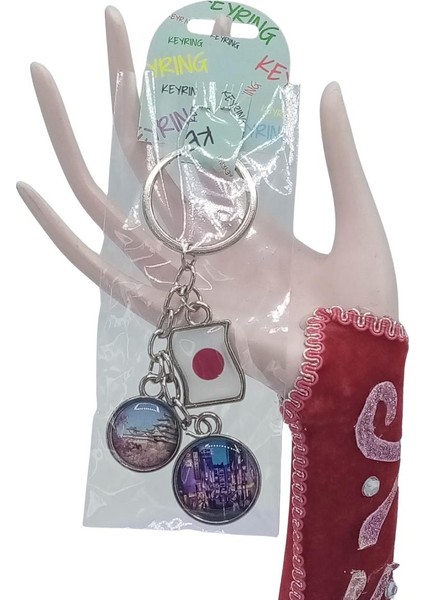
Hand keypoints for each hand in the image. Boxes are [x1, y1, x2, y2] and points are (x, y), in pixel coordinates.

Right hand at [16, 6, 397, 395]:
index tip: (153, 42)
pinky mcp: (171, 312)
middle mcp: (201, 241)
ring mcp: (181, 273)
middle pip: (142, 157)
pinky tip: (33, 191)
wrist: (360, 369)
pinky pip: (104, 272)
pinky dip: (65, 238)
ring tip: (42, 79)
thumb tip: (330, 87)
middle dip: (118, 92)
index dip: (168, 95)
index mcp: (240, 219)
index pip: (191, 145)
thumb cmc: (365, 304)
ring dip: (71, 142)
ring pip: (108, 201)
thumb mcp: (358, 217)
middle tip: (104, 23)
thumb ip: (339, 156)